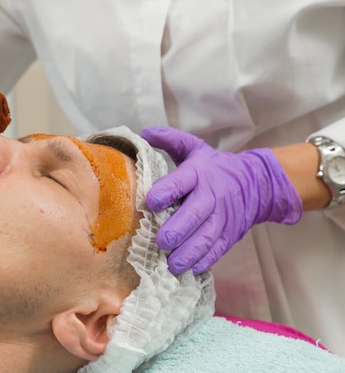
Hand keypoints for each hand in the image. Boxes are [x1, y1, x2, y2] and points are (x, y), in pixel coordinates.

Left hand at [141, 126, 301, 273]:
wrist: (256, 184)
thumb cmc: (214, 167)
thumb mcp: (195, 149)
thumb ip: (170, 140)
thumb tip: (145, 132)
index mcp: (199, 173)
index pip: (182, 181)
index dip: (167, 191)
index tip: (151, 201)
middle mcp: (211, 196)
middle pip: (195, 214)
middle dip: (177, 229)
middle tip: (161, 241)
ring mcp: (222, 219)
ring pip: (206, 238)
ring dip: (189, 252)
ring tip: (172, 264)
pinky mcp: (229, 235)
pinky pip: (217, 251)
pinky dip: (203, 262)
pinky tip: (189, 269)